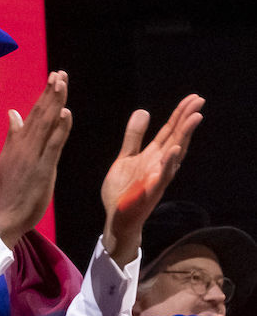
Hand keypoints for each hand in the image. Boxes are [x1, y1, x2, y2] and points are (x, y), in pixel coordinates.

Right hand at [0, 71, 72, 248]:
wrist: (8, 213)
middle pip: (40, 113)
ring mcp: (33, 155)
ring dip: (55, 102)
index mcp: (18, 141)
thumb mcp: (8, 158)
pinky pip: (53, 145)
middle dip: (51, 92)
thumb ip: (13, 134)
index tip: (53, 78)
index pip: (33, 113)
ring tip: (61, 83)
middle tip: (60, 73)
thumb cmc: (12, 188)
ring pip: (46, 124)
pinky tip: (66, 113)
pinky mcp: (43, 168)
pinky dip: (60, 128)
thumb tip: (13, 112)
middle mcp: (24, 144)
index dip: (45, 95)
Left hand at [101, 94, 204, 265]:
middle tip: (199, 101)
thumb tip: (144, 111)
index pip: (170, 131)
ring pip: (174, 155)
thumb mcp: (126, 157)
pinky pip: (161, 178)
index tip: (193, 98)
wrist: (115, 218)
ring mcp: (157, 178)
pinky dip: (168, 165)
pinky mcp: (150, 192)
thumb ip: (134, 136)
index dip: (180, 114)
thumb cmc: (123, 189)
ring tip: (194, 118)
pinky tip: (173, 152)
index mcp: (154, 155)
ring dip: (184, 137)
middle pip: (177, 138)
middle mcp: (160, 165)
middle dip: (187, 119)